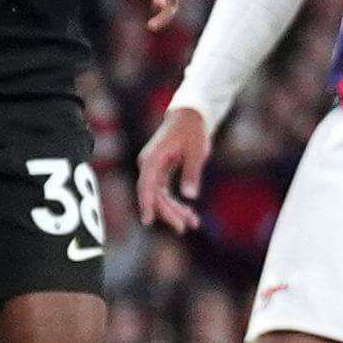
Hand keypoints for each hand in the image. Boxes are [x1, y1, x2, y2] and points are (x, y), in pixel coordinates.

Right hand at [136, 105, 211, 229]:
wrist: (190, 114)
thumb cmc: (192, 129)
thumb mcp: (197, 150)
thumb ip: (192, 172)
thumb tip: (190, 196)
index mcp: (152, 158)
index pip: (146, 184)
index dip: (146, 203)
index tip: (148, 220)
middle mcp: (148, 165)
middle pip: (153, 195)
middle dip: (168, 213)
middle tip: (184, 227)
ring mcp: (153, 169)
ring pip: (159, 197)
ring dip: (174, 211)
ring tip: (193, 223)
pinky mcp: (160, 172)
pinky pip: (164, 193)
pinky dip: (176, 203)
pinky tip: (189, 215)